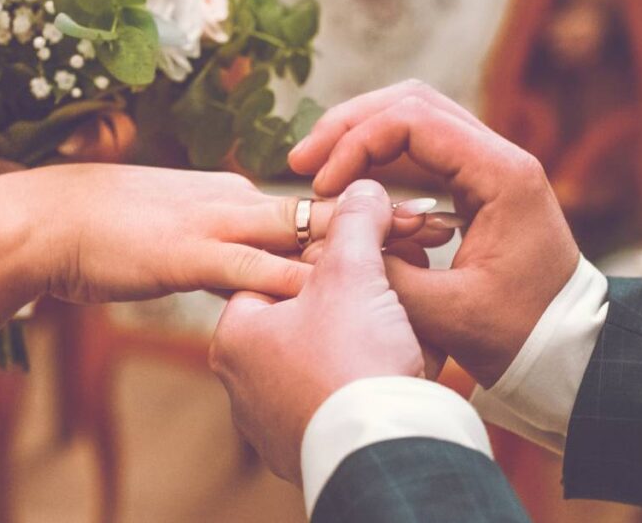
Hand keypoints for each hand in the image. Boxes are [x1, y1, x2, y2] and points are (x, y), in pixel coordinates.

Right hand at [4, 164, 439, 302]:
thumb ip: (224, 252)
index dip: (368, 212)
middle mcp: (235, 202)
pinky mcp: (187, 253)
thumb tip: (259, 273)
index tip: (417, 217)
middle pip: (324, 211)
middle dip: (386, 219)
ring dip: (360, 243)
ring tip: (415, 249)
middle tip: (442, 224)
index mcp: (235, 197)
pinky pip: (250, 267)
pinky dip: (292, 279)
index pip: (313, 205)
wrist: (49, 222)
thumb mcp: (180, 236)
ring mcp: (214, 224)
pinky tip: (330, 291)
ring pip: (300, 231)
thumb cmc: (111, 233)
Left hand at [209, 179, 432, 483]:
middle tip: (392, 288)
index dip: (328, 256)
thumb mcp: (353, 274)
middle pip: (305, 318)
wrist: (383, 452)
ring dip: (364, 341)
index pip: (277, 274)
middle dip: (353, 299)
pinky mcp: (306, 450)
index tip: (367, 251)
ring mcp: (272, 421)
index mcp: (237, 336)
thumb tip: (362, 188)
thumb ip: (355, 222)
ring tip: (404, 330)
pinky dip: (365, 383)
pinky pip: (338, 400)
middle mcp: (243, 383)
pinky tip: (399, 372)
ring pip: (324, 360)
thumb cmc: (354, 361)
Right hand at [289, 80, 579, 385]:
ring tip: (317, 166)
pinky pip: (424, 148)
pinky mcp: (479, 184)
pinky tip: (349, 180)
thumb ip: (385, 273)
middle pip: (411, 102)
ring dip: (361, 135)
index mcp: (502, 176)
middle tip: (303, 161)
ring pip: (415, 117)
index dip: (356, 145)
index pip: (413, 123)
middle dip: (349, 126)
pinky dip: (380, 156)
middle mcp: (500, 157)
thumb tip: (331, 244)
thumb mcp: (446, 313)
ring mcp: (491, 166)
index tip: (321, 187)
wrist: (568, 348)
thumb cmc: (519, 335)